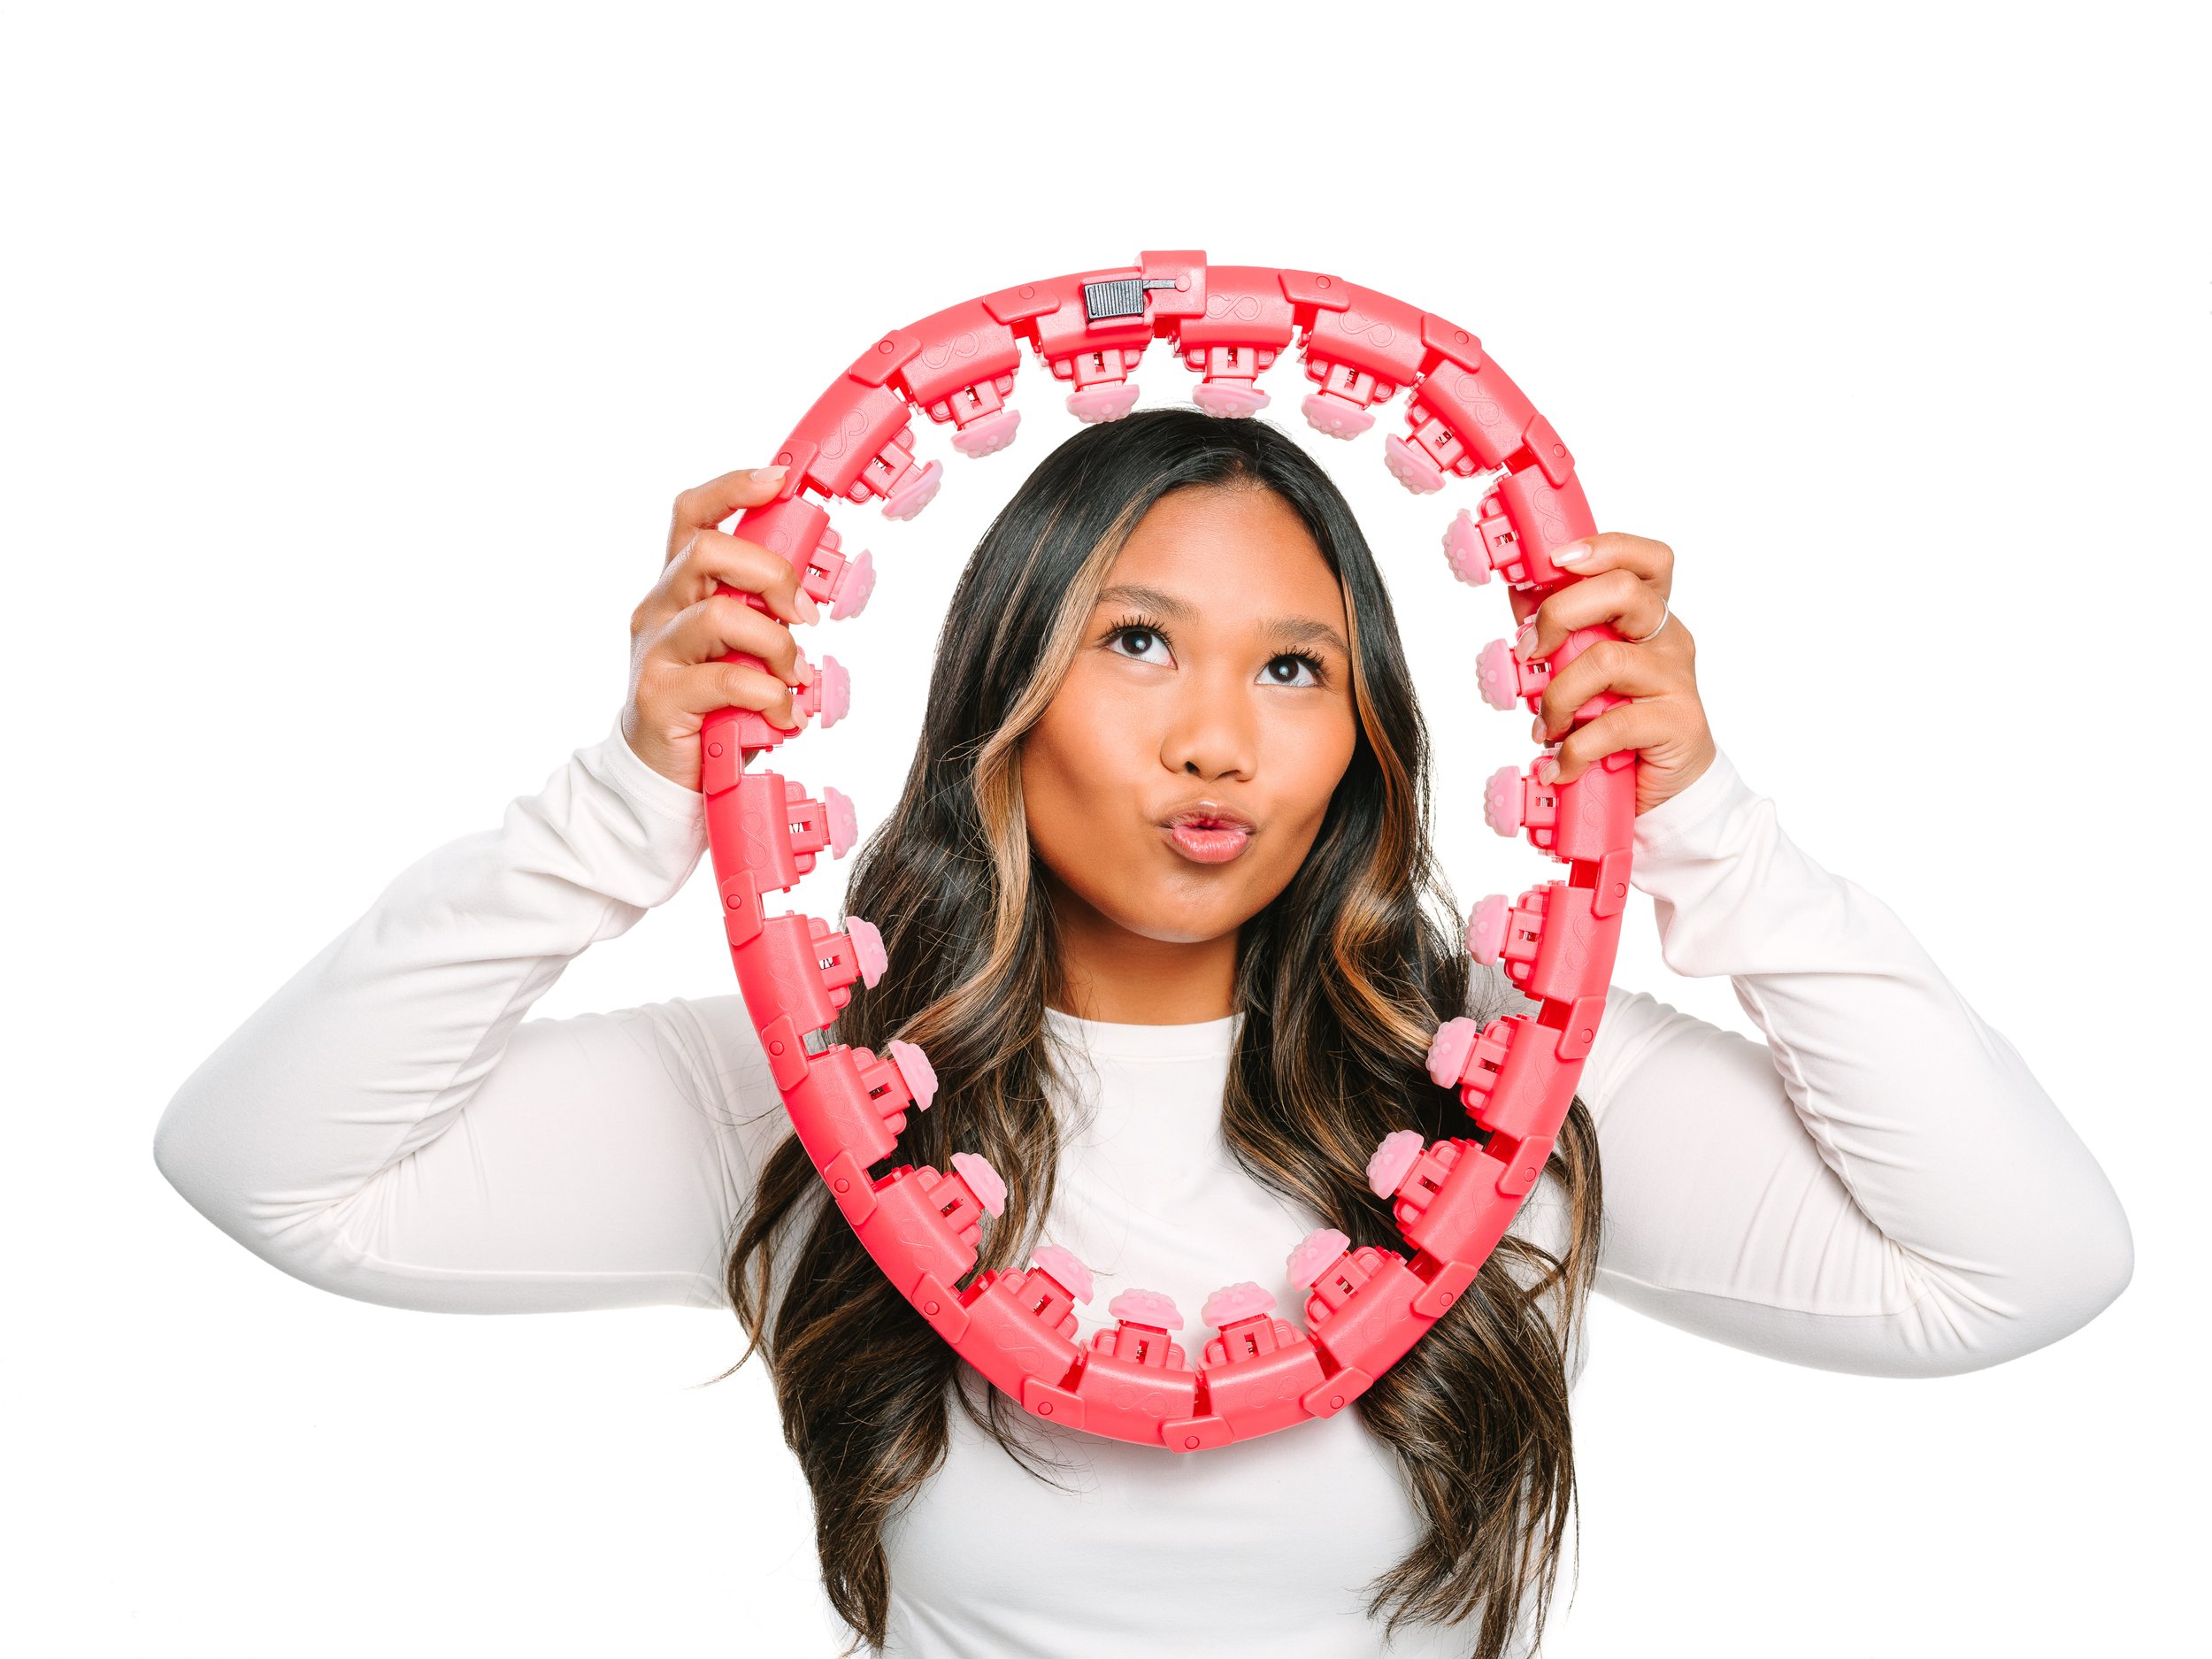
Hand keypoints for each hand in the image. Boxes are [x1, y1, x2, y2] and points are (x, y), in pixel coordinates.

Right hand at [623, 465, 820, 791]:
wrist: (664, 775)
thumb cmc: (712, 707)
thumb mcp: (740, 649)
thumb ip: (761, 616)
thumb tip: (810, 597)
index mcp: (679, 587)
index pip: (693, 515)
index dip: (733, 488)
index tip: (780, 479)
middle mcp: (660, 609)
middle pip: (708, 551)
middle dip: (770, 574)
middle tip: (804, 616)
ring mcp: (655, 651)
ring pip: (718, 614)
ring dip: (776, 645)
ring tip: (795, 678)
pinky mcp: (659, 696)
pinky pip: (725, 678)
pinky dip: (768, 695)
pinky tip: (782, 715)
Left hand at [1507, 532, 1716, 815]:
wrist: (1665, 784)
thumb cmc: (1619, 719)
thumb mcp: (1583, 667)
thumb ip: (1559, 630)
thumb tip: (1520, 592)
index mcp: (1649, 615)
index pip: (1646, 560)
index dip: (1605, 547)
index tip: (1556, 560)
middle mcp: (1668, 638)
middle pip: (1622, 592)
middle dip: (1559, 615)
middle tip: (1529, 654)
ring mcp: (1676, 678)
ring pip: (1607, 660)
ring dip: (1558, 697)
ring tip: (1545, 729)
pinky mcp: (1677, 722)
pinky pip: (1614, 725)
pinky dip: (1573, 749)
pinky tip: (1559, 765)